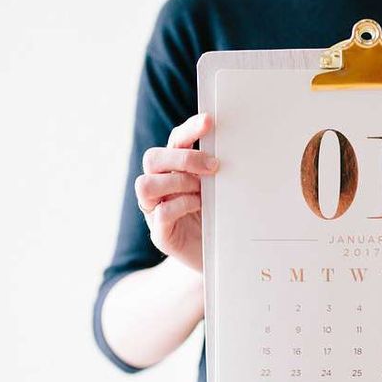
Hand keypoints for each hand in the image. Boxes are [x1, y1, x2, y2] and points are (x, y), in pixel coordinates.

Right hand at [135, 113, 217, 271]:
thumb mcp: (221, 192)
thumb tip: (236, 149)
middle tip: (214, 166)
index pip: (175, 141)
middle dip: (183, 158)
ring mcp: (155, 210)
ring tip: (202, 191)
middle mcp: (159, 187)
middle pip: (153, 158)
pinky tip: (199, 207)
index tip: (210, 121)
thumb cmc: (219, 220)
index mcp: (174, 171)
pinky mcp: (160, 234)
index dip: (189, 130)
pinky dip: (180, 205)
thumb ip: (218, 172)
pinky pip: (160, 213)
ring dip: (177, 182)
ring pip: (145, 184)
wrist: (219, 260)